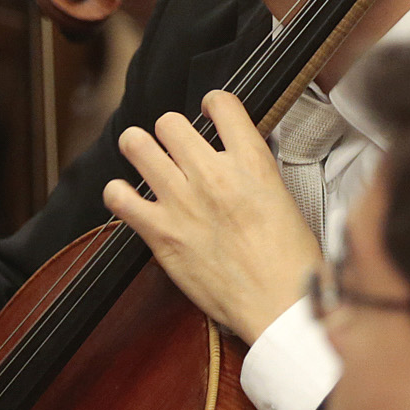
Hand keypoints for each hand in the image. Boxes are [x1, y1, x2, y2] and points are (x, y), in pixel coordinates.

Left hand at [103, 89, 317, 344]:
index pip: (222, 102)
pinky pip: (118, 197)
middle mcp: (213, 175)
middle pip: (169, 122)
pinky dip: (118, 194)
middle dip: (169, 131)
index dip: (211, 104)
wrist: (281, 307)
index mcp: (252, 163)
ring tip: (143, 157)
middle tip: (173, 146)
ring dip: (138, 148)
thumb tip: (239, 159)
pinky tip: (128, 198)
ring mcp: (183, 202)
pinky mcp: (162, 234)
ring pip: (136, 144)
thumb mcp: (285, 198)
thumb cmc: (291, 263)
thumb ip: (255, 172)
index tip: (208, 115)